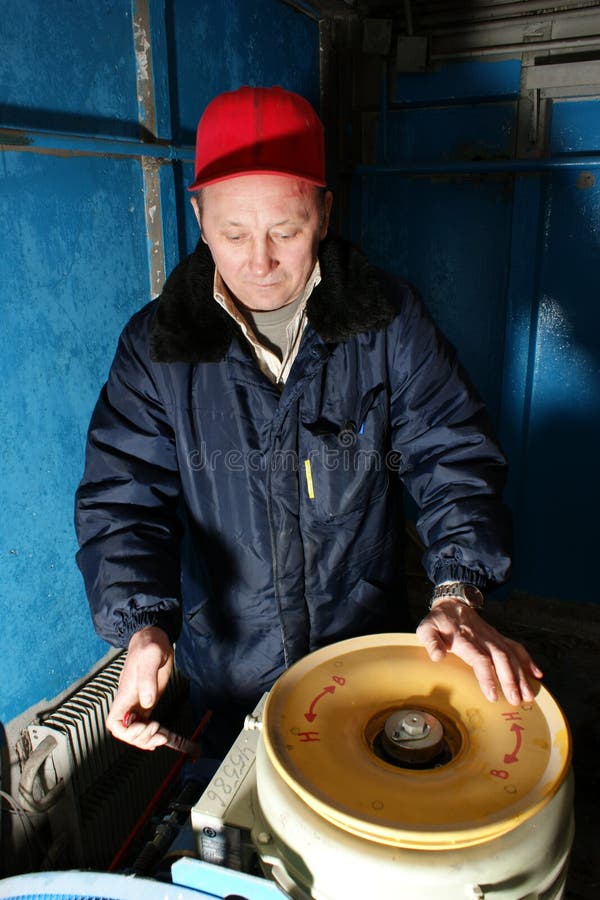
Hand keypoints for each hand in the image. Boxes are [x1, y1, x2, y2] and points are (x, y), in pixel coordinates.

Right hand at [106, 626, 173, 749]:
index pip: (114, 722)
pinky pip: (145, 724)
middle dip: (140, 738)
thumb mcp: (150, 656)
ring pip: (136, 731)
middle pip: (126, 732)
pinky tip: (161, 736)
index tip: (142, 726)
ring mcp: (138, 702)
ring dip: (148, 739)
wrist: (154, 637)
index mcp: (126, 693)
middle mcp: (130, 701)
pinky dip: (151, 734)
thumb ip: (147, 678)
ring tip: (163, 737)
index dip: (125, 732)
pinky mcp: (148, 700)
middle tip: (158, 733)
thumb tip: (147, 702)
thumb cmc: (149, 644)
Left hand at [416, 599, 542, 704]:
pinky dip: (528, 660)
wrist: (452, 604)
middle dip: (510, 680)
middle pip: (500, 659)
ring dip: (521, 675)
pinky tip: (536, 674)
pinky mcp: (499, 637)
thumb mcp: (426, 629)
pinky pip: (516, 647)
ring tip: (528, 695)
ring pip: (511, 655)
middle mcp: (482, 638)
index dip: (487, 676)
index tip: (492, 694)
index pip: (479, 659)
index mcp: (464, 639)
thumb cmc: (438, 622)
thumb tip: (437, 657)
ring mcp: (493, 637)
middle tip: (516, 700)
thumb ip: (431, 642)